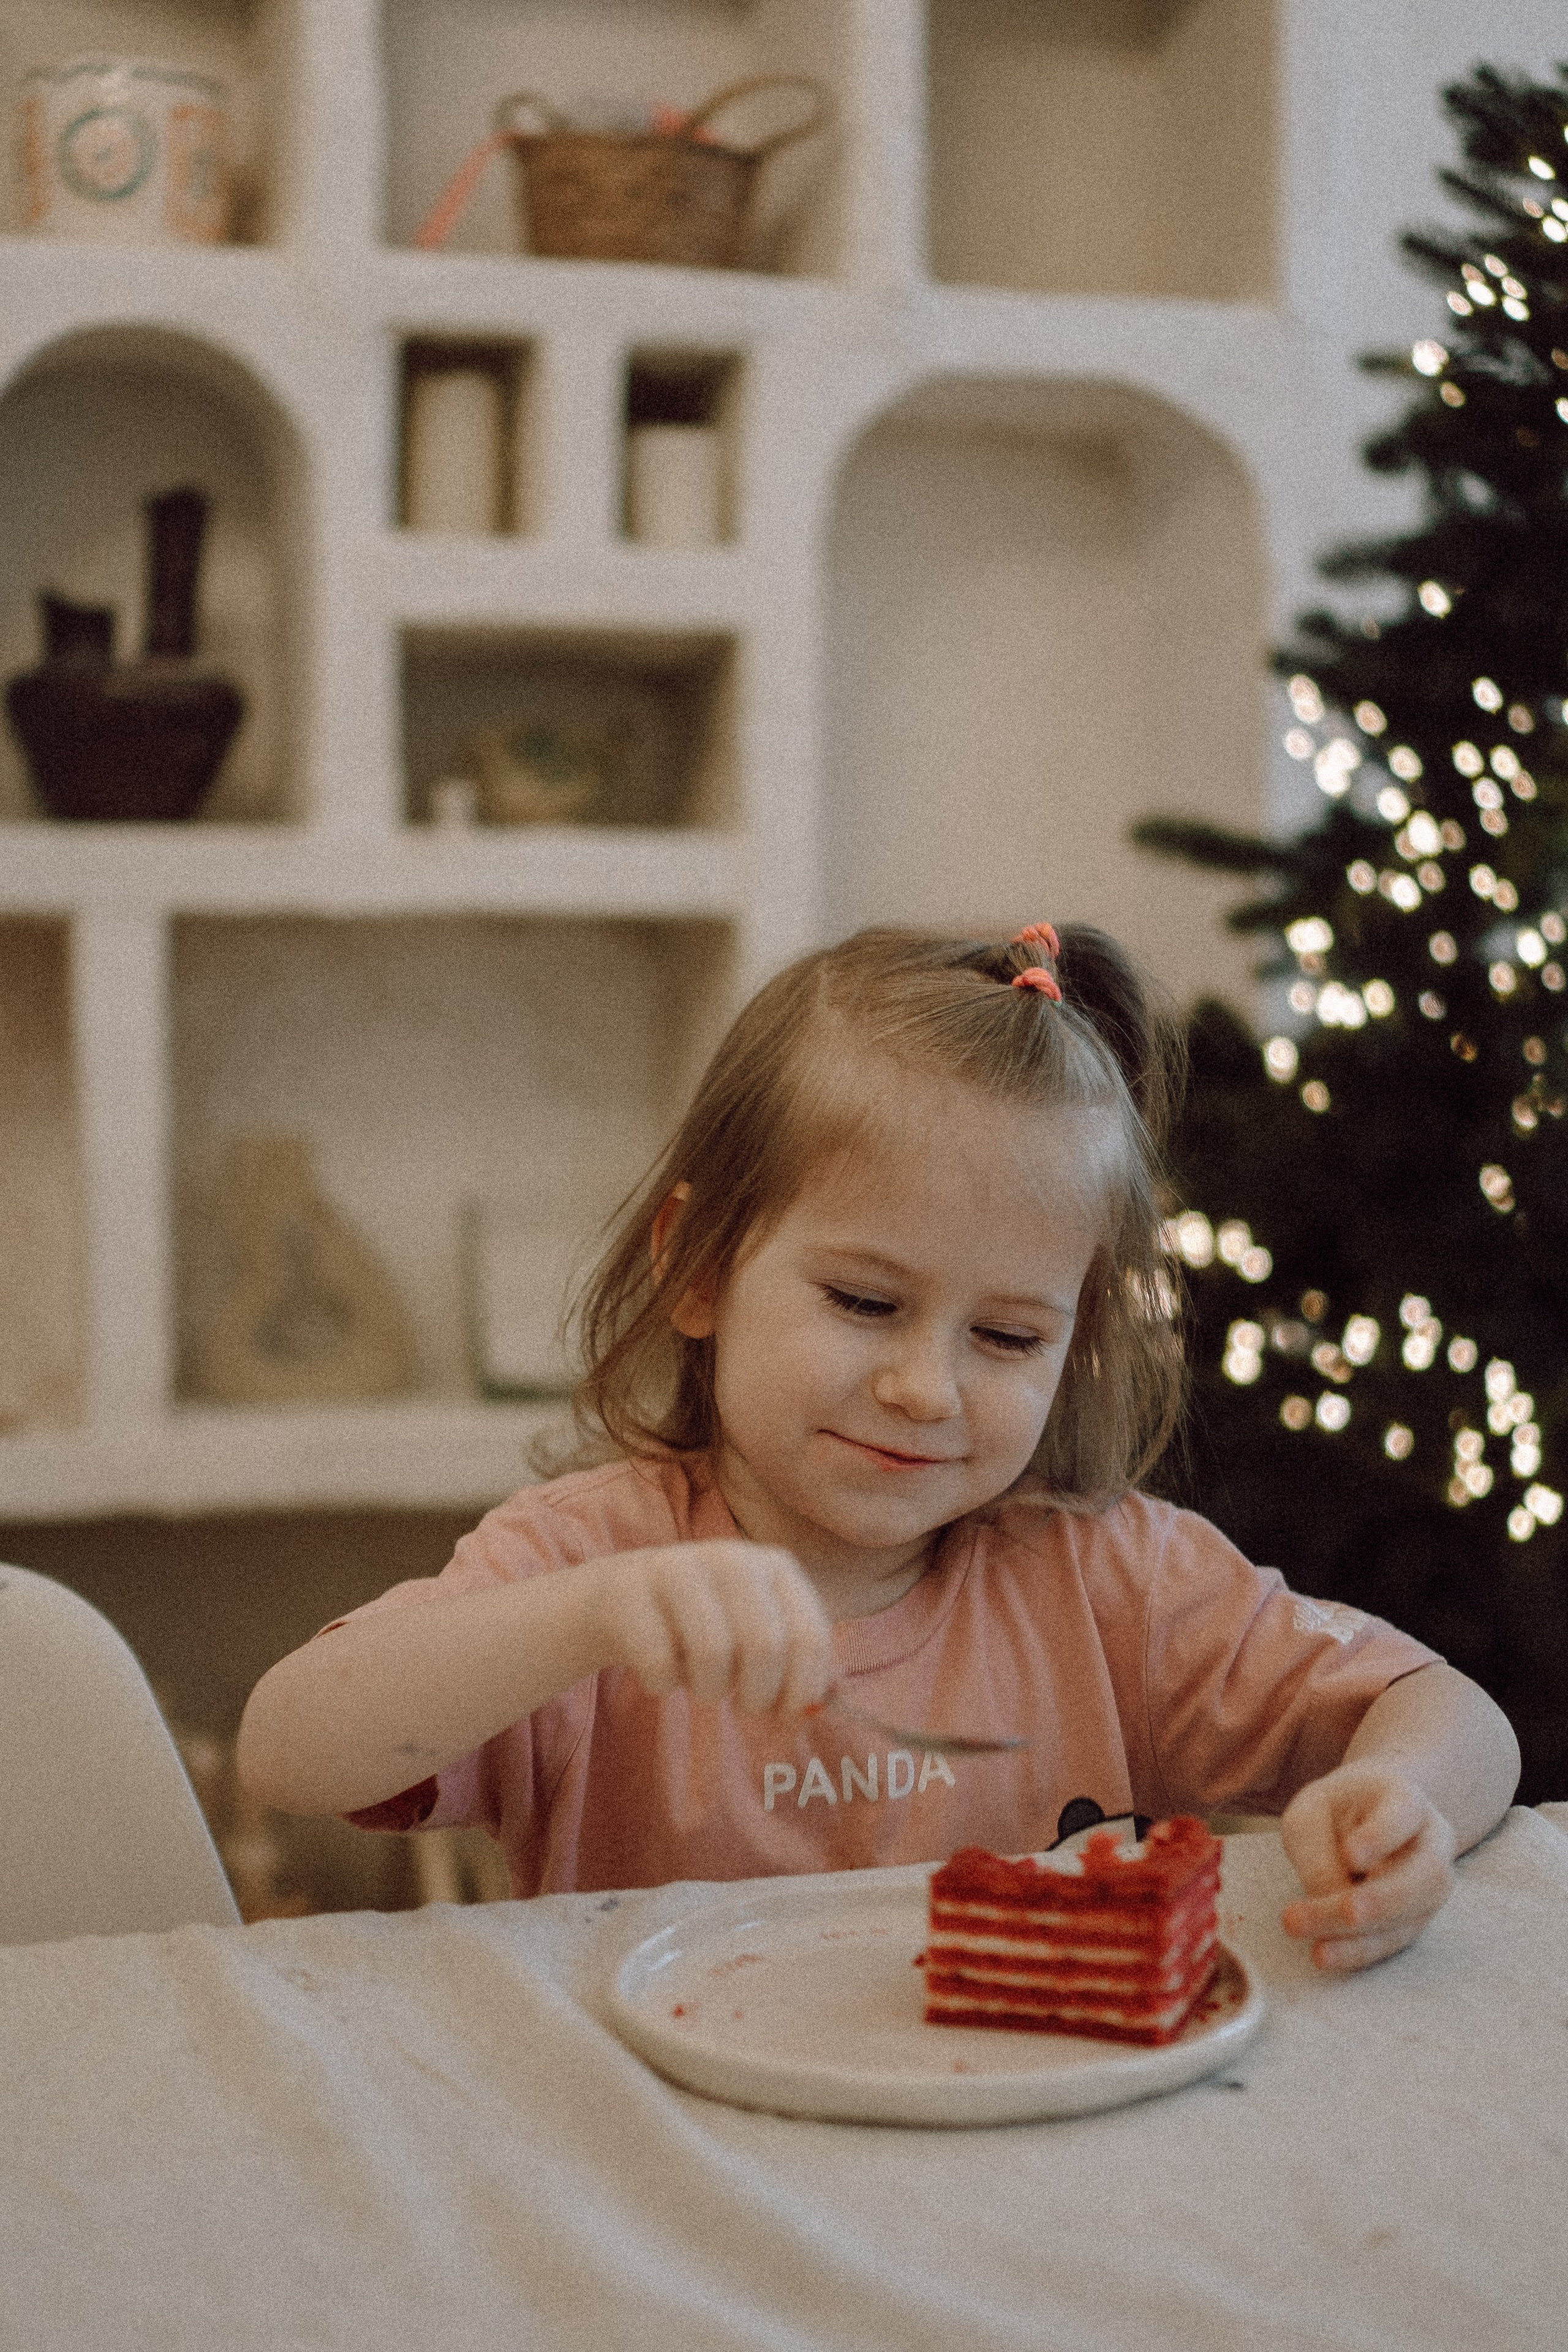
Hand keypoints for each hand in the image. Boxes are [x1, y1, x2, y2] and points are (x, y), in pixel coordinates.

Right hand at [582, 1541, 834, 1716]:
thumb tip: (826, 1704)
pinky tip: (659, 1670)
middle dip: (758, 1695)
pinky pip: (659, 1663)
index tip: (787, 1715)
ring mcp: (677, 1567)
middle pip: (765, 1646)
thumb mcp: (756, 1633)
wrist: (618, 1598)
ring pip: (712, 1653)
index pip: (810, 1635)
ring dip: (709, 1690)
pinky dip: (662, 1685)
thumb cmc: (703, 1624)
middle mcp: (731, 1557)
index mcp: (775, 1566)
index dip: (804, 1689)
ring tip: (703, 1683)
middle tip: (744, 1705)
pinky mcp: (629, 1591)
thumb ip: (798, 1665)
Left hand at [1278, 1762, 1456, 1971]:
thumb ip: (1318, 1854)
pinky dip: (1360, 1951)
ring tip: (1318, 1948)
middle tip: (1343, 1913)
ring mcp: (1430, 1884)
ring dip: (1364, 1936)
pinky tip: (1325, 1954)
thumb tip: (1330, 1901)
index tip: (1351, 1855)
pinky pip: (1395, 1940)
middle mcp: (1432, 1842)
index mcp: (1405, 1798)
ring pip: (1413, 1915)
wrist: (1361, 1822)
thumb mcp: (1310, 1816)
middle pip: (1426, 1874)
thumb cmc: (1332, 1813)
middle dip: (1383, 1900)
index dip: (1381, 1836)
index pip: (1404, 1812)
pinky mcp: (1416, 1918)